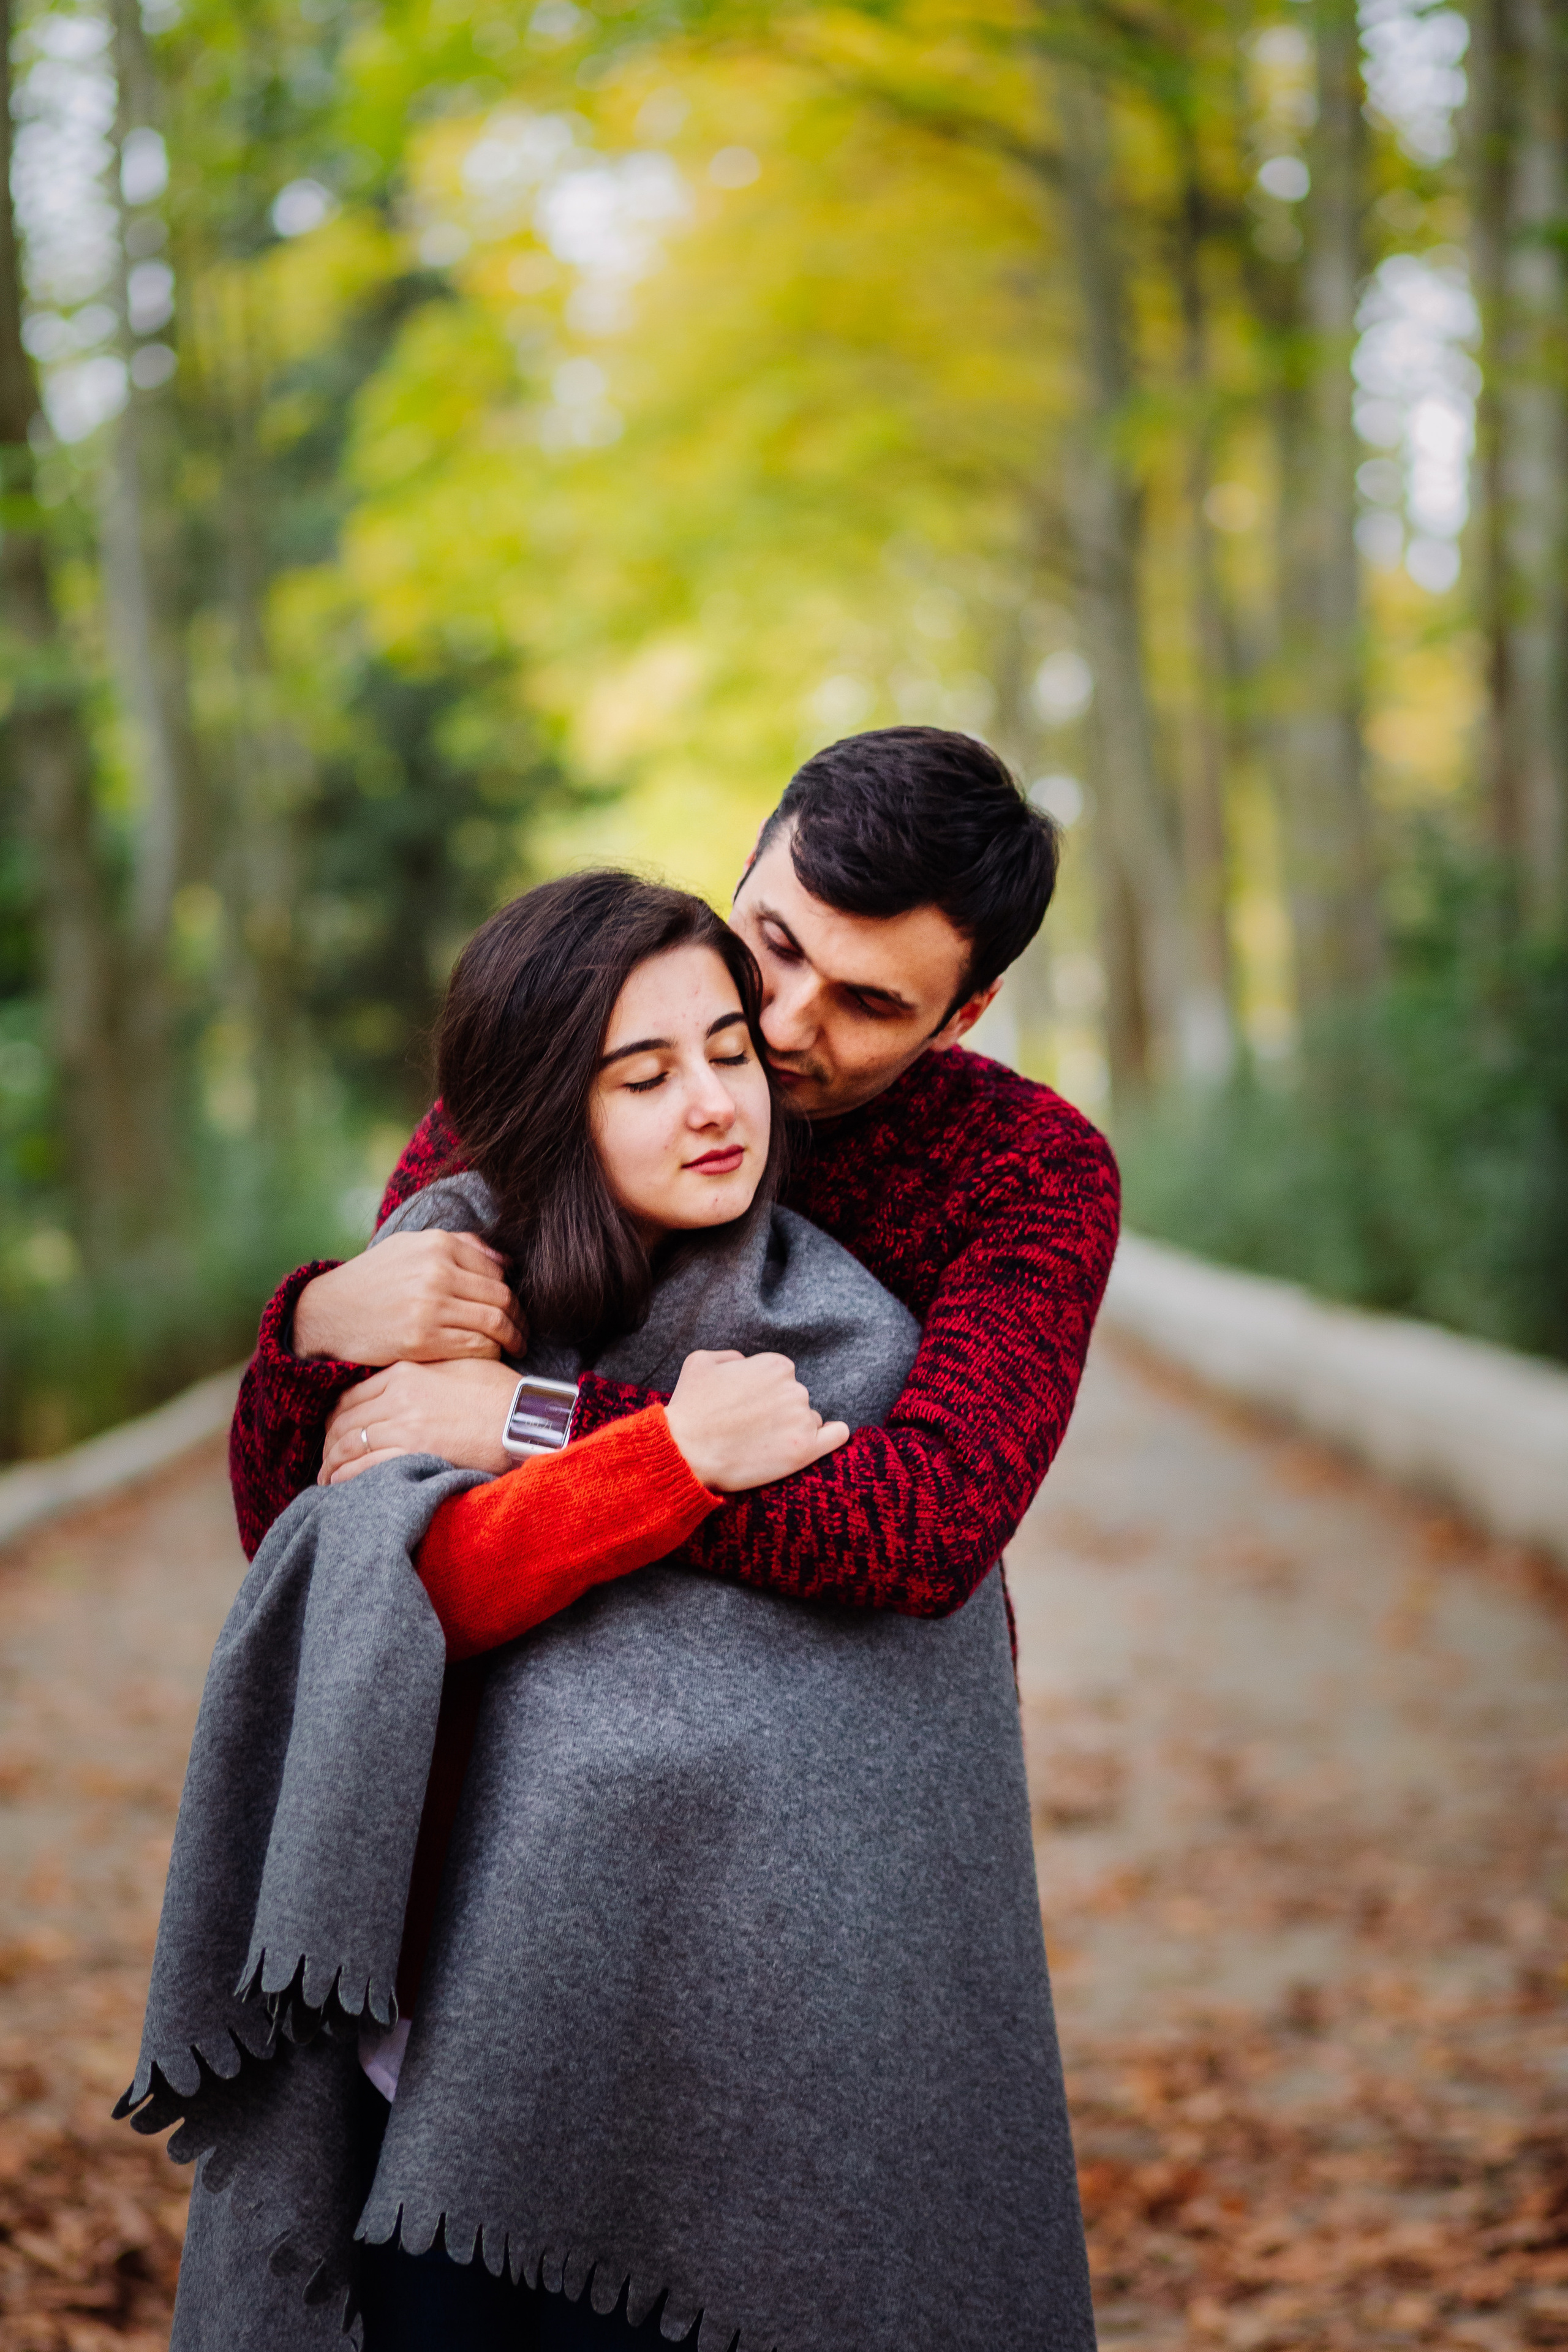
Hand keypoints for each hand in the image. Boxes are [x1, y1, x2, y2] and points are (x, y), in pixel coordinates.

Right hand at [292, 1232, 522, 1366]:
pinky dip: (490, 1354)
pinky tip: (490, 1358)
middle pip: (502, 1297)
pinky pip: (475, 1347)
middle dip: (519, 1319)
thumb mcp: (409, 1247)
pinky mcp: (422, 1339)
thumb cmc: (372, 1281)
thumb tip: (506, 1262)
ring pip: (494, 1323)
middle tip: (523, 1334)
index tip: (515, 1309)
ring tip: (515, 1347)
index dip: (511, 1293)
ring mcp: (429, 1306)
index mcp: (437, 1244)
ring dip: (512, 1339)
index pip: (497, 1270)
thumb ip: (459, 1246)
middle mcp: (436, 1271)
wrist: (326, 1314)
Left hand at [320, 1359, 520, 1483]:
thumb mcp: (457, 1366)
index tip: (334, 1431)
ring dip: (331, 1463)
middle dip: (329, 1442)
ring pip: (347, 1444)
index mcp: (404, 1372)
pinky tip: (338, 1486)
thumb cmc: (500, 1393)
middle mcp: (396, 1397)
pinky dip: (345, 1476)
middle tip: (326, 1458)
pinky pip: (362, 1466)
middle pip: (344, 1421)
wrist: (524, 1419)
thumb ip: (425, 1371)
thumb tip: (408, 1382)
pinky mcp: (413, 1453)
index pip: (352, 1396)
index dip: (336, 1417)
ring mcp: (403, 1426)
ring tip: (327, 1477)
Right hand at [664, 1350, 850, 1492]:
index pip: (782, 1376)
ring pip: (808, 1420)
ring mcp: (801, 1419)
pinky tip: (830, 1436)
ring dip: (792, 1428)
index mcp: (775, 1364)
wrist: (685, 1451)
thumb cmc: (690, 1407)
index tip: (746, 1407)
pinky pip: (835, 1436)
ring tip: (762, 1443)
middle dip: (778, 1410)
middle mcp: (794, 1388)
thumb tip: (747, 1364)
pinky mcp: (805, 1450)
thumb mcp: (701, 1361)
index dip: (763, 1393)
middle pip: (796, 1398)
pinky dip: (834, 1435)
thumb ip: (732, 1356)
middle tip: (749, 1427)